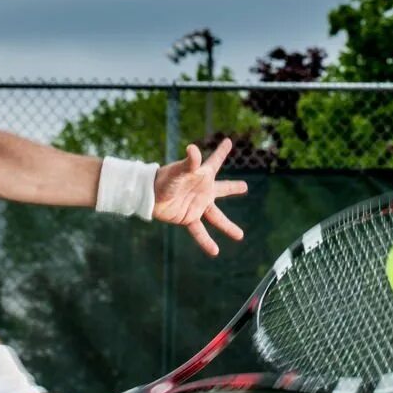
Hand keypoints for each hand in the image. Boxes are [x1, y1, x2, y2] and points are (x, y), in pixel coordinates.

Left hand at [153, 137, 248, 255]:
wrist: (148, 196)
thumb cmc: (163, 179)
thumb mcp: (178, 171)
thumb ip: (189, 162)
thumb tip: (193, 148)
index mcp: (202, 175)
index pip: (215, 161)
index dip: (222, 151)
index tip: (228, 141)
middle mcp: (202, 190)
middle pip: (222, 189)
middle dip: (233, 188)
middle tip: (244, 186)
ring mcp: (197, 205)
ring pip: (216, 217)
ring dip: (228, 226)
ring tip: (240, 235)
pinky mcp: (188, 218)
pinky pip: (200, 231)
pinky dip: (206, 242)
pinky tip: (215, 251)